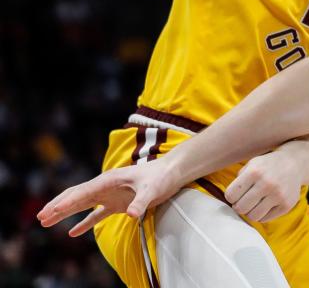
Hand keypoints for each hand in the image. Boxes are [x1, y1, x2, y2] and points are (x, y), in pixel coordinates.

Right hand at [37, 158, 180, 235]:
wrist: (173, 172)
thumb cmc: (162, 177)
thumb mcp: (153, 190)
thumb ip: (141, 202)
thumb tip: (132, 215)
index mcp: (109, 180)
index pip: (82, 192)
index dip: (66, 203)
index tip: (50, 212)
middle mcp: (106, 186)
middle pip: (76, 196)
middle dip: (58, 206)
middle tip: (40, 217)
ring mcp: (111, 195)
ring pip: (82, 204)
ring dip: (65, 213)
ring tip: (46, 222)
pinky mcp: (118, 203)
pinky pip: (96, 214)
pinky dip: (84, 222)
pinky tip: (73, 232)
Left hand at [225, 150, 302, 222]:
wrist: (295, 164)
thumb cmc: (267, 166)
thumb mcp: (252, 164)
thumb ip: (239, 180)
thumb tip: (230, 201)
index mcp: (254, 171)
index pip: (231, 195)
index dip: (231, 196)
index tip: (236, 194)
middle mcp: (267, 183)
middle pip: (241, 208)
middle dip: (239, 206)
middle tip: (244, 201)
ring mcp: (278, 195)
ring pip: (253, 216)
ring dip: (250, 212)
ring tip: (254, 204)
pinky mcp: (286, 205)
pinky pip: (265, 218)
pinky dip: (262, 214)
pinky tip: (265, 204)